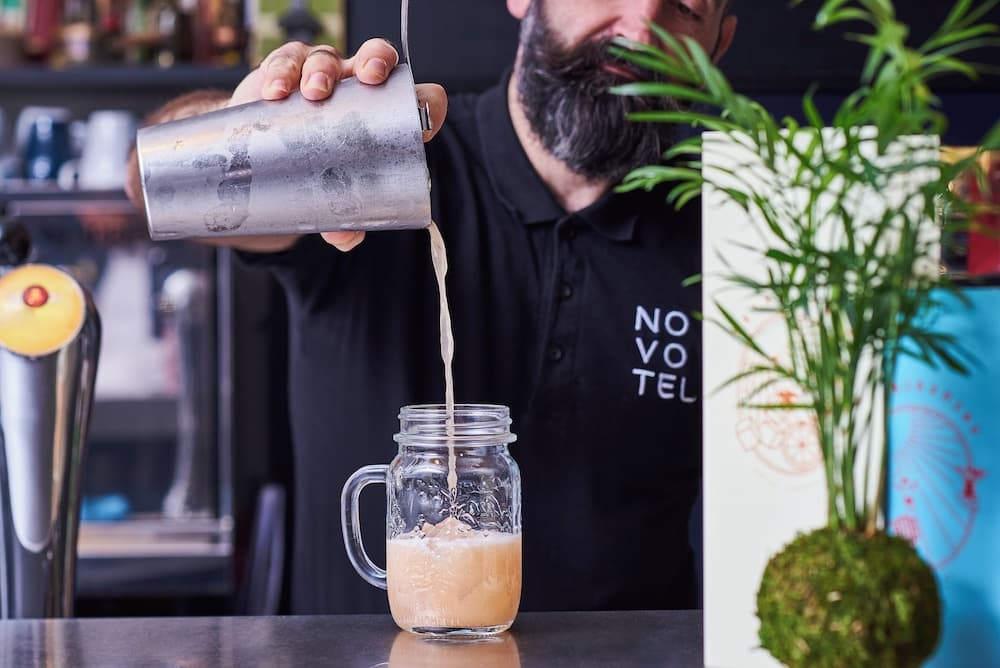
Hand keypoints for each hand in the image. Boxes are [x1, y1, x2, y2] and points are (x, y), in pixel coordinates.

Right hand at [232, 40, 447, 252]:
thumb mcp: (331, 195)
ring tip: (313, 93)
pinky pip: (287, 61)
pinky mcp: (285, 70)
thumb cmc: (312, 170)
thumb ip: (342, 219)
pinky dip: (281, 73)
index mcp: (384, 114)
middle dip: (376, 62)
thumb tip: (347, 238)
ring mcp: (323, 74)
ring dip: (323, 70)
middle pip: (377, 59)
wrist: (261, 157)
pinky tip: (276, 92)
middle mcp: (358, 87)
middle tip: (370, 79)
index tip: (418, 121)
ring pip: (329, 58)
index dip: (425, 104)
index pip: (418, 99)